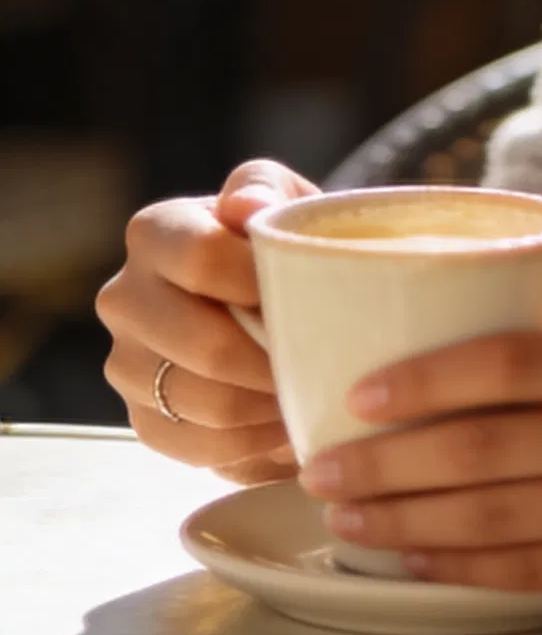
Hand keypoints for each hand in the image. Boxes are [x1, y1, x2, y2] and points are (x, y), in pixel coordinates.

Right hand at [98, 158, 316, 480]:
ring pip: (206, 403)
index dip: (260, 282)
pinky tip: (283, 419)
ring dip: (270, 404)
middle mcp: (124, 298)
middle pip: (204, 344)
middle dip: (274, 358)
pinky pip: (200, 447)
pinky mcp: (143, 421)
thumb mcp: (281, 199)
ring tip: (310, 389)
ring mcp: (125, 365)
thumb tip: (243, 206)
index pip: (201, 257)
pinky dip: (252, 441)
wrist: (268, 304)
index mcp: (154, 232)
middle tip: (323, 360)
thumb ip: (263, 188)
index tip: (308, 294)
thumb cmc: (279, 245)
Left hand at [300, 323, 541, 609]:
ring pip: (499, 517)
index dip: (425, 379)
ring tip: (345, 517)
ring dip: (407, 522)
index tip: (357, 393)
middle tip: (317, 465)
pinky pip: (537, 573)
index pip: (510, 360)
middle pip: (486, 448)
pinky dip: (466, 569)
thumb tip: (476, 325)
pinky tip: (416, 564)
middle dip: (387, 462)